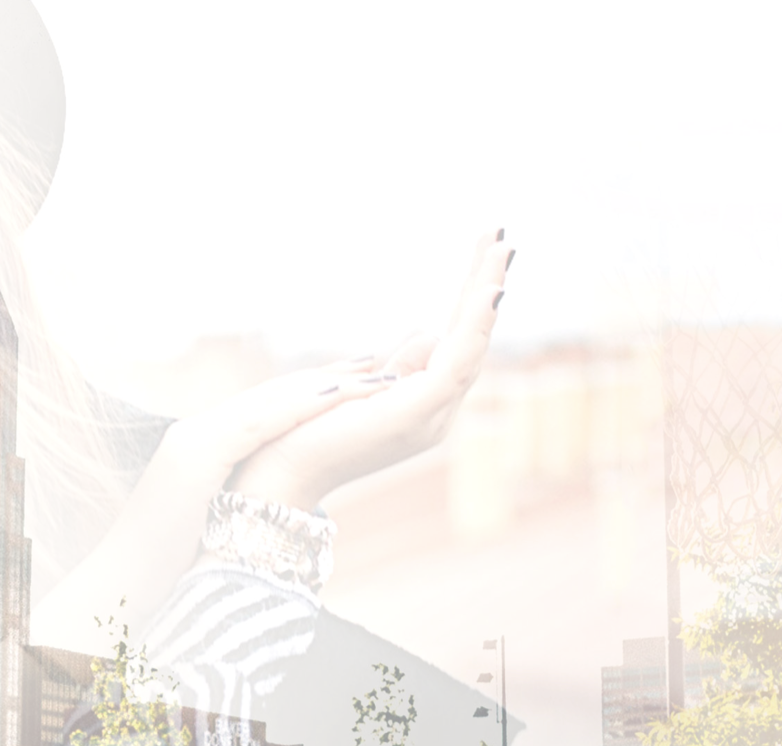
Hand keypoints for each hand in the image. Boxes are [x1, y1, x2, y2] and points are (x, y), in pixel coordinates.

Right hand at [28, 354, 391, 649]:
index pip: (263, 409)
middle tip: (374, 361)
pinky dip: (300, 406)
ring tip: (373, 375)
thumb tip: (267, 508)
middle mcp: (196, 432)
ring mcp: (195, 440)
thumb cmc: (160, 567)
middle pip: (272, 395)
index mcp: (200, 447)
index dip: (309, 393)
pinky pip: (259, 422)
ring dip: (326, 385)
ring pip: (271, 400)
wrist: (119, 583)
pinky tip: (337, 395)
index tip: (352, 381)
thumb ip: (233, 502)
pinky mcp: (198, 455)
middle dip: (326, 376)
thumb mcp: (205, 523)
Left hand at [228, 230, 515, 508]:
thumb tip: (431, 330)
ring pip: (471, 345)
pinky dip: (474, 326)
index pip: (456, 342)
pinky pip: (454, 363)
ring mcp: (430, 415)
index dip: (471, 299)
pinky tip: (488, 292)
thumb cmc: (309, 432)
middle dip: (487, 285)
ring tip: (501, 248)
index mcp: (424, 404)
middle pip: (472, 340)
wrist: (279, 474)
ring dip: (487, 295)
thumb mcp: (361, 386)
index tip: (484, 251)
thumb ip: (398, 366)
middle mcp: (437, 412)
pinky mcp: (414, 414)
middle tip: (503, 236)